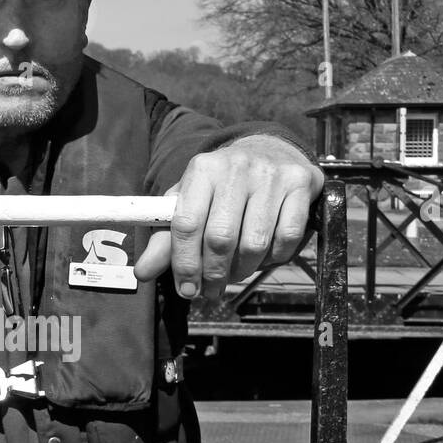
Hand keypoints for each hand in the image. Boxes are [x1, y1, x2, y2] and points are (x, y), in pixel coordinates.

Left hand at [132, 135, 323, 299]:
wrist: (270, 151)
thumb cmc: (222, 188)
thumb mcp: (190, 204)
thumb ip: (166, 240)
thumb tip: (143, 273)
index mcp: (202, 170)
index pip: (187, 224)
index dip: (184, 264)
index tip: (186, 290)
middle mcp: (235, 168)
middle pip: (221, 238)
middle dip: (213, 274)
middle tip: (210, 291)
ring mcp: (270, 175)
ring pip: (255, 243)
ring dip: (242, 270)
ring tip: (234, 273)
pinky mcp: (300, 184)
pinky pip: (286, 238)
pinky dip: (273, 258)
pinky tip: (263, 257)